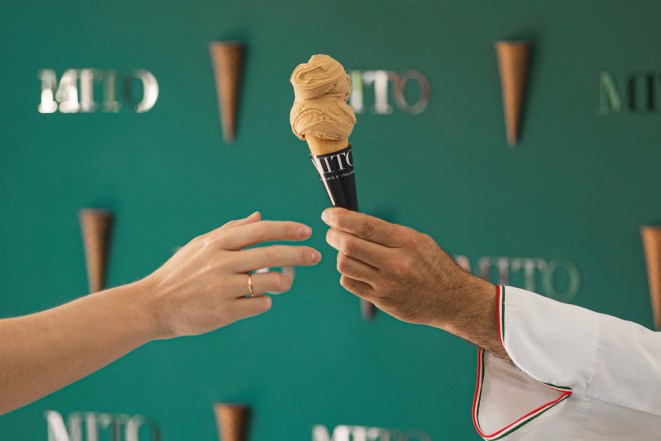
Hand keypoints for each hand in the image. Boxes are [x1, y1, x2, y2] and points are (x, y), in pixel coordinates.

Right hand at [144, 212, 320, 337]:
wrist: (152, 305)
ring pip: (272, 282)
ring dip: (285, 281)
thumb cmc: (179, 273)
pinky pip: (260, 304)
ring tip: (283, 282)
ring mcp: (223, 288)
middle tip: (316, 256)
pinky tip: (255, 300)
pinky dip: (264, 301)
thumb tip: (259, 216)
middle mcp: (222, 263)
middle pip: (273, 255)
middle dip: (300, 255)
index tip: (306, 231)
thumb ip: (231, 231)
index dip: (287, 229)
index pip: (260, 230)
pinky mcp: (224, 312)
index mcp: (217, 243)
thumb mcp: (200, 245)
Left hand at [322, 208, 504, 355]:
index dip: (341, 218)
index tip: (328, 214)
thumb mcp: (418, 241)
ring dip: (340, 255)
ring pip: (345, 265)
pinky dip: (347, 273)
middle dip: (333, 235)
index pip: (365, 226)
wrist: (451, 300)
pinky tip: (356, 269)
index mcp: (407, 242)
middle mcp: (396, 263)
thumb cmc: (433, 266)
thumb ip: (388, 233)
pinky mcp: (381, 300)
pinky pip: (350, 283)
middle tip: (331, 232)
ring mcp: (387, 284)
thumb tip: (353, 222)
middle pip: (349, 245)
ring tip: (347, 252)